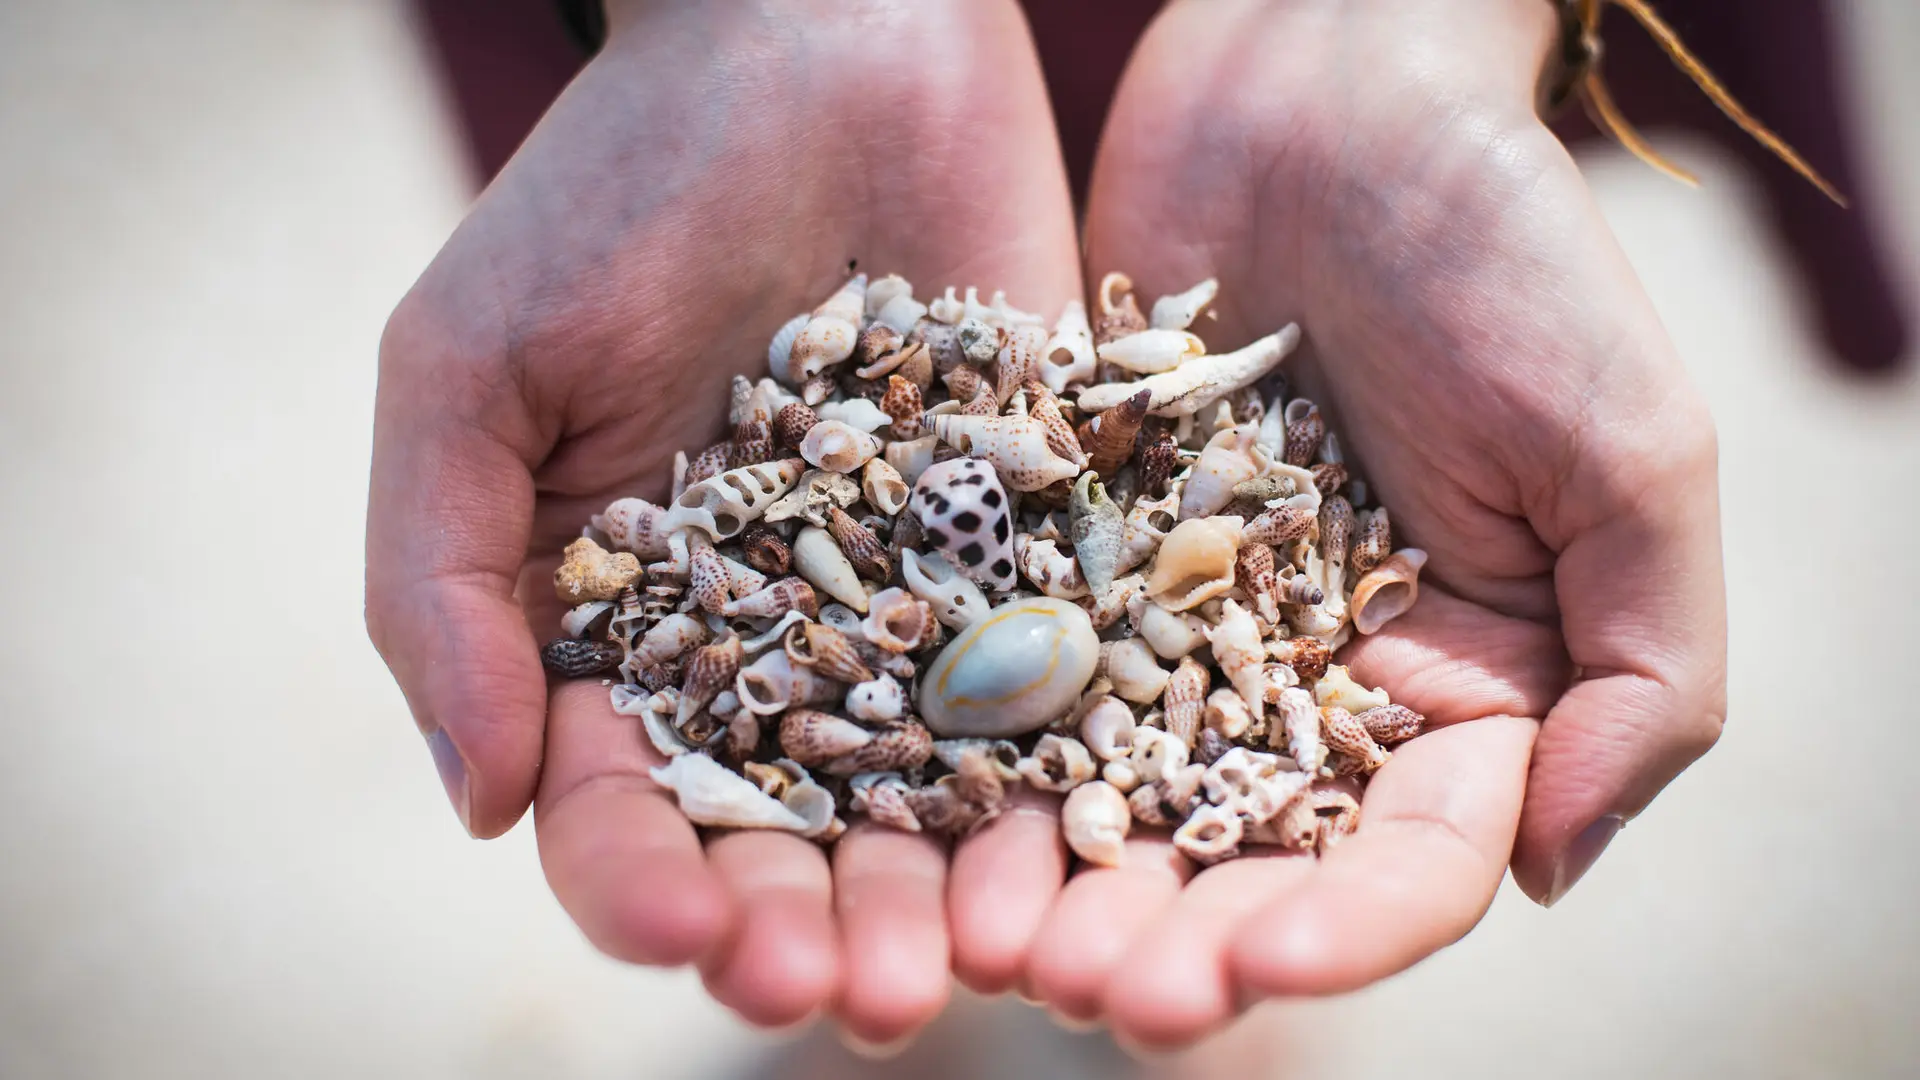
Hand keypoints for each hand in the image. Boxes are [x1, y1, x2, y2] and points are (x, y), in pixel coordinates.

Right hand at [364, 0, 1081, 1042]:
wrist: (824, 40)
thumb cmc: (617, 190)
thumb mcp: (470, 368)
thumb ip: (442, 581)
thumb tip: (476, 805)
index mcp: (624, 632)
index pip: (622, 804)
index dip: (645, 885)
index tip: (688, 928)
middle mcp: (776, 647)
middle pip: (795, 837)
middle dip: (823, 924)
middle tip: (866, 989)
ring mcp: (918, 607)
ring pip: (941, 796)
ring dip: (959, 891)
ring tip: (995, 960)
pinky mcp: (1042, 551)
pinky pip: (1070, 684)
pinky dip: (1087, 773)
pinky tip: (1111, 842)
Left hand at [1018, 0, 1726, 1046]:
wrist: (1327, 89)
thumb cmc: (1506, 255)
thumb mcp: (1630, 456)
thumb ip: (1643, 669)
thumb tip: (1556, 866)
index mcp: (1456, 688)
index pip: (1405, 859)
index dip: (1339, 931)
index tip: (1256, 961)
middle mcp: (1304, 680)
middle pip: (1234, 857)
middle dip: (1167, 937)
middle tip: (1086, 993)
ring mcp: (1172, 623)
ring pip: (1104, 790)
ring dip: (1051, 876)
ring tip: (984, 937)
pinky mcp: (1065, 552)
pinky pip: (1008, 665)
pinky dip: (962, 741)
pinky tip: (904, 801)